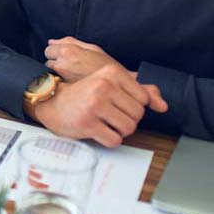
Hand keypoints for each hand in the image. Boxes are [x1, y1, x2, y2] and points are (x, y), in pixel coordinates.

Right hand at [32, 64, 167, 147]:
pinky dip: (109, 140)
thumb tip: (163, 105)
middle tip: (110, 117)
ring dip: (119, 132)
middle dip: (127, 120)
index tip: (117, 105)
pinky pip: (114, 140)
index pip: (143, 98)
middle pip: (137, 115)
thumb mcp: (107, 83)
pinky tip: (98, 132)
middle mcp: (104, 86)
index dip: (133, 106)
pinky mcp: (87, 123)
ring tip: (106, 125)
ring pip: (128, 129)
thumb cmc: (82, 94)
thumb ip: (135, 90)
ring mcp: (95, 105)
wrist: (50, 101)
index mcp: (111, 73)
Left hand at [44, 37, 118, 81]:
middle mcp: (61, 65)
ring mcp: (61, 79)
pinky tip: (70, 84)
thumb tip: (51, 41)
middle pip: (47, 62)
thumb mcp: (92, 48)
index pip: (48, 50)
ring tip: (71, 76)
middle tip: (69, 67)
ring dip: (56, 74)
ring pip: (50, 74)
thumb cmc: (107, 66)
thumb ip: (70, 42)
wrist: (118, 86)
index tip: (64, 57)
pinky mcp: (64, 90)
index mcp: (68, 51)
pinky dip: (60, 83)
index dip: (56, 52)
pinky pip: (55, 84)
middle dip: (55, 63)